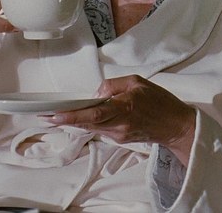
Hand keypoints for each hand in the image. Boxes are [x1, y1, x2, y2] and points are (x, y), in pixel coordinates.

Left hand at [47, 75, 196, 164]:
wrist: (176, 126)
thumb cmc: (161, 102)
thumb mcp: (138, 82)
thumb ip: (114, 85)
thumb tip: (97, 93)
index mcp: (124, 108)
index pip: (93, 113)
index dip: (72, 116)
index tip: (54, 115)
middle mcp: (119, 125)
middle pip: (87, 123)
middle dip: (66, 120)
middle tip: (45, 116)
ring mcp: (119, 134)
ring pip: (92, 127)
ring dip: (77, 121)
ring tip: (59, 115)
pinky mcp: (121, 139)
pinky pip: (101, 129)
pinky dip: (92, 122)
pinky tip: (85, 117)